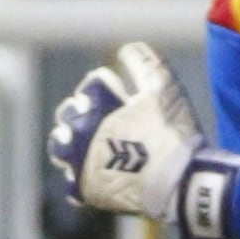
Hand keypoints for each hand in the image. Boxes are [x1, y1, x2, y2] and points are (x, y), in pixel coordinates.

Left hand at [47, 41, 239, 238]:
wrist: (179, 183)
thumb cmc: (173, 133)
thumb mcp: (165, 88)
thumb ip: (144, 62)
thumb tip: (127, 47)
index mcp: (95, 106)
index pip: (93, 85)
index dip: (105, 83)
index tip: (116, 87)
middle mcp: (79, 134)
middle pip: (69, 113)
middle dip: (82, 108)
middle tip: (99, 113)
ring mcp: (80, 164)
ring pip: (60, 149)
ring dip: (68, 141)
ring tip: (84, 142)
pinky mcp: (87, 191)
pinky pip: (72, 183)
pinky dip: (80, 177)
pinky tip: (93, 173)